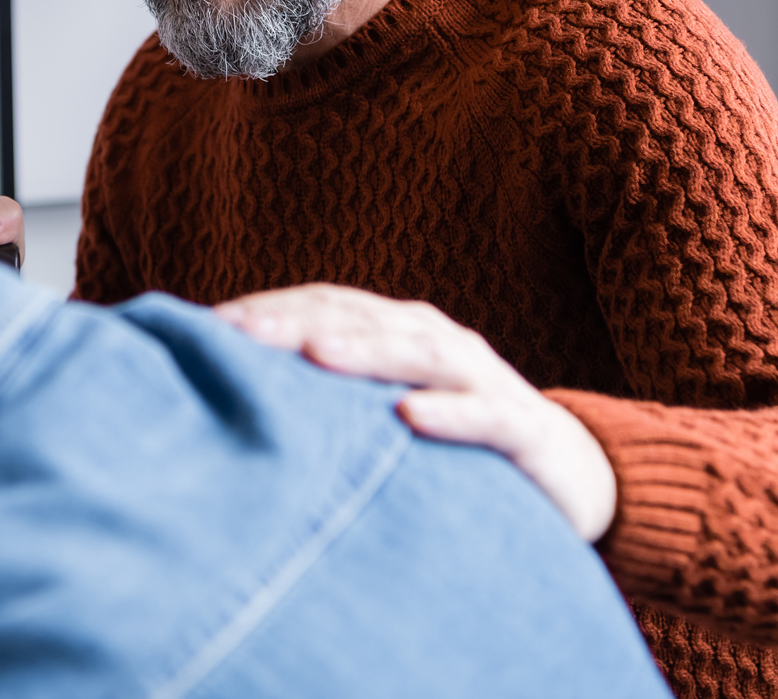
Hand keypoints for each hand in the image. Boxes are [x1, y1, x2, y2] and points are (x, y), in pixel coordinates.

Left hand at [215, 284, 616, 541]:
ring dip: (366, 351)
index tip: (207, 326)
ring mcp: (481, 380)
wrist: (571, 471)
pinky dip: (448, 411)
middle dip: (297, 322)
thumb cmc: (456, 438)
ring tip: (315, 354)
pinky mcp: (522, 429)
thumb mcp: (386, 411)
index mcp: (398, 331)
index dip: (270, 310)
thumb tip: (233, 397)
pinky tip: (408, 416)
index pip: (326, 306)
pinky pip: (484, 416)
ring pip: (417, 354)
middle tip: (237, 331)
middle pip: (360, 320)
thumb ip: (329, 400)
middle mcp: (436, 341)